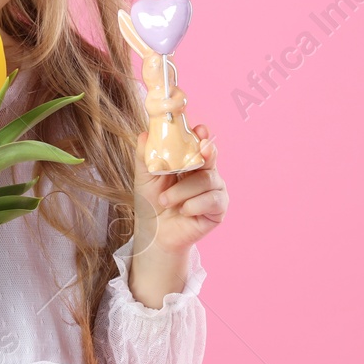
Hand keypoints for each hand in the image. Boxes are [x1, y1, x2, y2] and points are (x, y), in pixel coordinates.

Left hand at [132, 125, 227, 256]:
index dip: (202, 135)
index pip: (200, 142)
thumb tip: (144, 134)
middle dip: (206, 152)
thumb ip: (146, 156)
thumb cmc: (152, 202)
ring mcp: (215, 190)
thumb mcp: (145, 177)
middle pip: (210, 155)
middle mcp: (206, 172)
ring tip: (166, 200)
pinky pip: (212, 200)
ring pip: (207, 179)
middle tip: (202, 149)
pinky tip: (184, 211)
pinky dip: (194, 205)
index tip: (200, 130)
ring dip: (183, 191)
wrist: (155, 233)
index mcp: (190, 160)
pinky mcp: (219, 208)